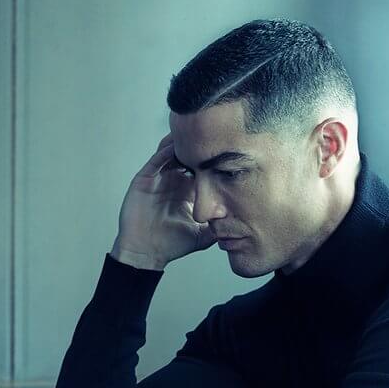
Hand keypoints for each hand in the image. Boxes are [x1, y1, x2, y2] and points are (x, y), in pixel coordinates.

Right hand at [111, 135, 215, 270]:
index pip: (201, 166)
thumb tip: (244, 224)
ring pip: (170, 151)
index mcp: (186, 190)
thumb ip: (220, 226)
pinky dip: (166, 150)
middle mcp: (172, 181)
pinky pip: (156, 159)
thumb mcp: (203, 235)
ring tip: (198, 134)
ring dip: (183, 143)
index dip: (212, 157)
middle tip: (215, 133)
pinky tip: (179, 145)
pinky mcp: (144, 179)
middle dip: (199, 144)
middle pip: (186, 154)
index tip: (228, 148)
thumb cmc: (171, 245)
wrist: (145, 254)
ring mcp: (158, 179)